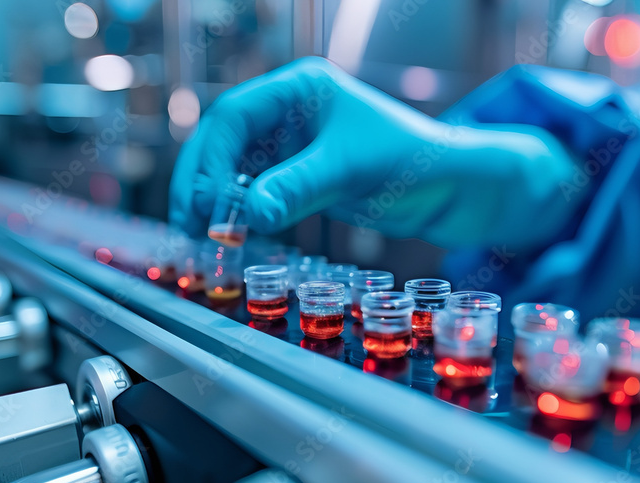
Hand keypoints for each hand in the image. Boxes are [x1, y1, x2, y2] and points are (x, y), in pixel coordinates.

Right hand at [171, 57, 570, 248]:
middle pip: (224, 142)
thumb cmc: (411, 160)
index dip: (210, 160)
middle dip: (202, 183)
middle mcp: (288, 111)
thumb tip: (248, 215)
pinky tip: (232, 236)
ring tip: (203, 238)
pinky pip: (255, 189)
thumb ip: (298, 187)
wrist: (449, 187)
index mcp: (298, 88)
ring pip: (234, 169)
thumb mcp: (350, 170)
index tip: (205, 203)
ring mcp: (292, 142)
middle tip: (190, 226)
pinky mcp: (299, 173)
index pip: (233, 116)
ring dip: (215, 202)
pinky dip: (240, 213)